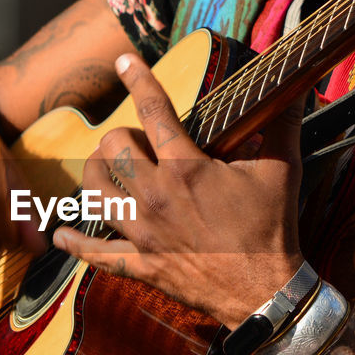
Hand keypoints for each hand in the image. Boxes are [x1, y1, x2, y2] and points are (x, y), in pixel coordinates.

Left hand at [53, 54, 304, 327]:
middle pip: (113, 147)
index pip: (154, 110)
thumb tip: (295, 84)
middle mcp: (156, 196)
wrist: (265, 294)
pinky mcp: (140, 264)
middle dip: (123, 135)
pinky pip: (95, 253)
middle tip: (140, 141)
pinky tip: (60, 232)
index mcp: (187, 168)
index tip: (125, 61)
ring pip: (94, 191)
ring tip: (106, 168)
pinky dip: (75, 243)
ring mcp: (143, 232)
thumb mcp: (282, 171)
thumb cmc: (273, 229)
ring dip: (95, 173)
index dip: (138, 79)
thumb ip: (282, 123)